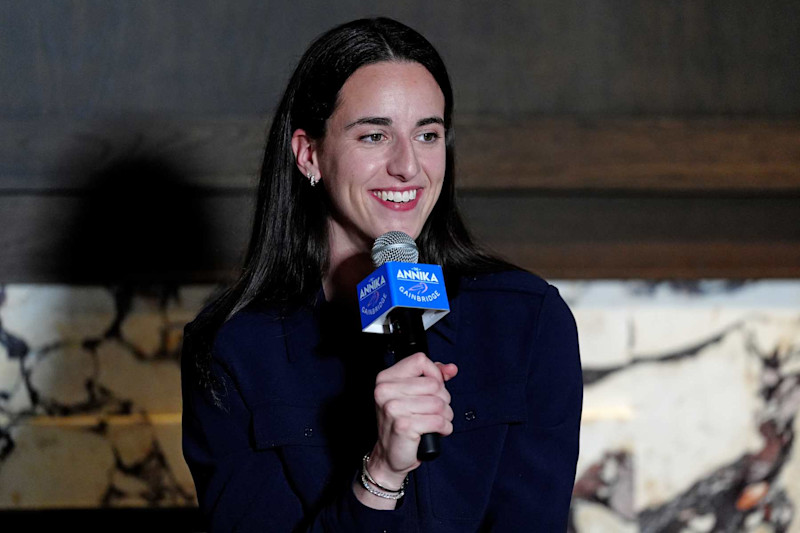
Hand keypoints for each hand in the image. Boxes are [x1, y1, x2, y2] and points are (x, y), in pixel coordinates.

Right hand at [367, 353, 457, 489]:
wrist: (389, 456)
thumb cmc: (402, 423)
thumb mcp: (414, 395)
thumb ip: (433, 377)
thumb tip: (451, 369)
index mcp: (386, 378)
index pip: (420, 360)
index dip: (434, 373)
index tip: (435, 388)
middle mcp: (385, 390)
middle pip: (434, 384)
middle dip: (443, 399)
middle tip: (435, 411)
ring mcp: (393, 408)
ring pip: (439, 403)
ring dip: (445, 416)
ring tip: (436, 422)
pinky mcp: (403, 426)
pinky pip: (438, 421)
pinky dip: (444, 428)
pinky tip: (436, 432)